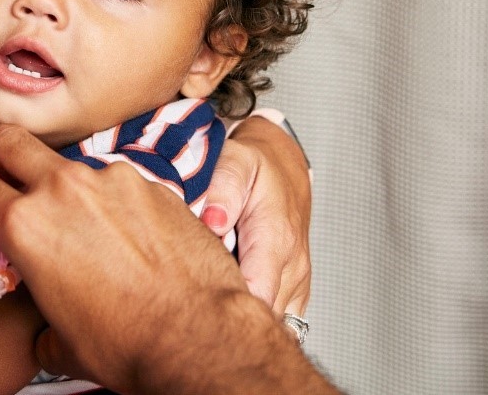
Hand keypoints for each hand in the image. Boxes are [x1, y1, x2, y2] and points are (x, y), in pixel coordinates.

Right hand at [0, 125, 251, 393]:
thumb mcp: (58, 340)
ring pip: (75, 167)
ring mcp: (112, 179)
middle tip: (16, 180)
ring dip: (74, 190)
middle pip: (12, 142)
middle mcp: (64, 189)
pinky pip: (122, 184)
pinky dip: (120, 203)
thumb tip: (45, 325)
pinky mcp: (153, 182)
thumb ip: (38, 315)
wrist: (196, 333)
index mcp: (26, 224)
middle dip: (6, 156)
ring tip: (95, 231)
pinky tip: (135, 237)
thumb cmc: (127, 343)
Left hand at [199, 116, 311, 315]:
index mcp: (277, 239)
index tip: (192, 302)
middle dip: (225, 319)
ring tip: (206, 302)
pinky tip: (227, 303)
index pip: (255, 297)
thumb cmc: (254, 166)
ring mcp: (297, 283)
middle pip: (260, 318)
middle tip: (190, 306)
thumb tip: (213, 221)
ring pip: (270, 325)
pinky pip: (278, 322)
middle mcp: (293, 266)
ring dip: (238, 319)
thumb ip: (223, 189)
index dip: (222, 308)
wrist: (283, 169)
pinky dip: (252, 318)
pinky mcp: (295, 292)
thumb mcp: (236, 162)